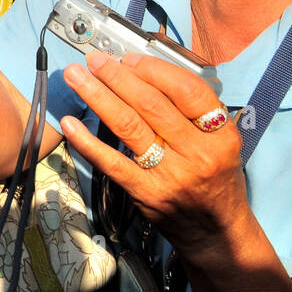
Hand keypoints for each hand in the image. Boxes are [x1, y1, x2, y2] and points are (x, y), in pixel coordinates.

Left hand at [59, 52, 261, 277]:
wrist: (216, 232)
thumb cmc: (214, 177)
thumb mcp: (219, 142)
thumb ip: (191, 111)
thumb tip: (144, 71)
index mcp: (220, 135)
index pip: (187, 91)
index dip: (154, 70)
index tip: (129, 58)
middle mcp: (198, 153)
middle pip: (151, 105)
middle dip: (117, 77)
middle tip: (93, 59)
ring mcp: (172, 174)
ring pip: (129, 126)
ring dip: (97, 96)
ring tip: (75, 76)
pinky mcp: (147, 193)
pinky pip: (112, 163)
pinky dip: (88, 142)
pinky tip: (70, 123)